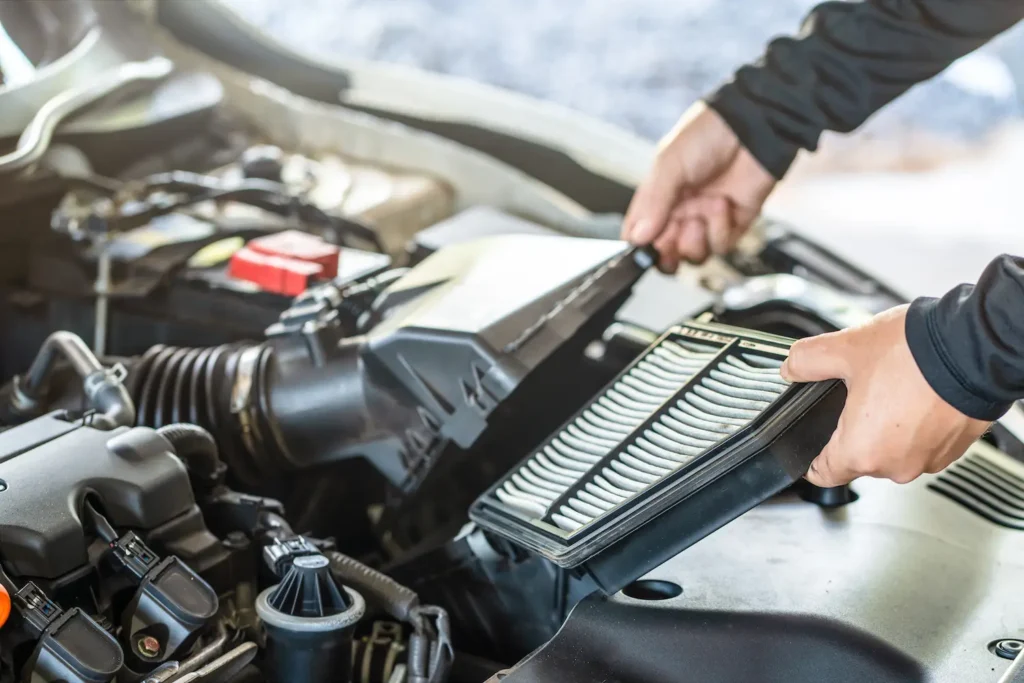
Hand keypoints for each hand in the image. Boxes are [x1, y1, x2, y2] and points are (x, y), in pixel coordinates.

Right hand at [622, 101, 776, 271]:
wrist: (754, 125)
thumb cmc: (707, 134)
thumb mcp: (669, 164)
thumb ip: (653, 203)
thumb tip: (638, 238)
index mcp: (659, 197)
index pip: (640, 234)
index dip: (640, 247)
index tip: (644, 249)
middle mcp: (681, 211)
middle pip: (666, 252)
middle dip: (667, 253)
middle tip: (671, 238)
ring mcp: (707, 219)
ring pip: (693, 254)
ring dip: (694, 241)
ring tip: (699, 215)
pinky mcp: (734, 223)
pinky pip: (720, 246)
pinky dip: (719, 230)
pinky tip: (722, 205)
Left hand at [780, 305, 989, 486]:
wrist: (975, 347)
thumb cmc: (915, 354)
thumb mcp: (846, 349)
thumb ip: (808, 361)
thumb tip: (792, 367)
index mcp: (861, 451)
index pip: (823, 474)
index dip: (812, 461)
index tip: (810, 450)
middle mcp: (896, 465)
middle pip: (860, 458)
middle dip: (854, 429)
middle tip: (859, 395)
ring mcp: (929, 460)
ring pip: (893, 449)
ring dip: (889, 426)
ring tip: (893, 388)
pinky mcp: (954, 450)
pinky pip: (923, 443)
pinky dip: (917, 425)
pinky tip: (918, 394)